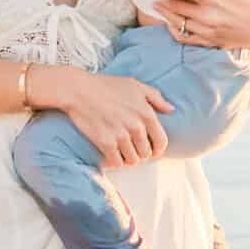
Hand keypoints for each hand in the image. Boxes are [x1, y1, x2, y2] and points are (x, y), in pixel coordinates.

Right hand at [49, 67, 174, 167]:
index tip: (152, 151)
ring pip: (132, 160)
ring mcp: (121, 136)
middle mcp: (136, 126)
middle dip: (140, 153)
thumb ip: (156, 98)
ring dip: (127, 159)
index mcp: (146, 113)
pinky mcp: (105, 143)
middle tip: (131, 149)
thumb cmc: (106, 85)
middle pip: (146, 153)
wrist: (78, 90)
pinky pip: (117, 163)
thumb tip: (171, 110)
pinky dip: (114, 162)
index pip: (161, 142)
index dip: (157, 149)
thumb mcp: (135, 85)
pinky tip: (110, 156)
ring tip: (121, 152)